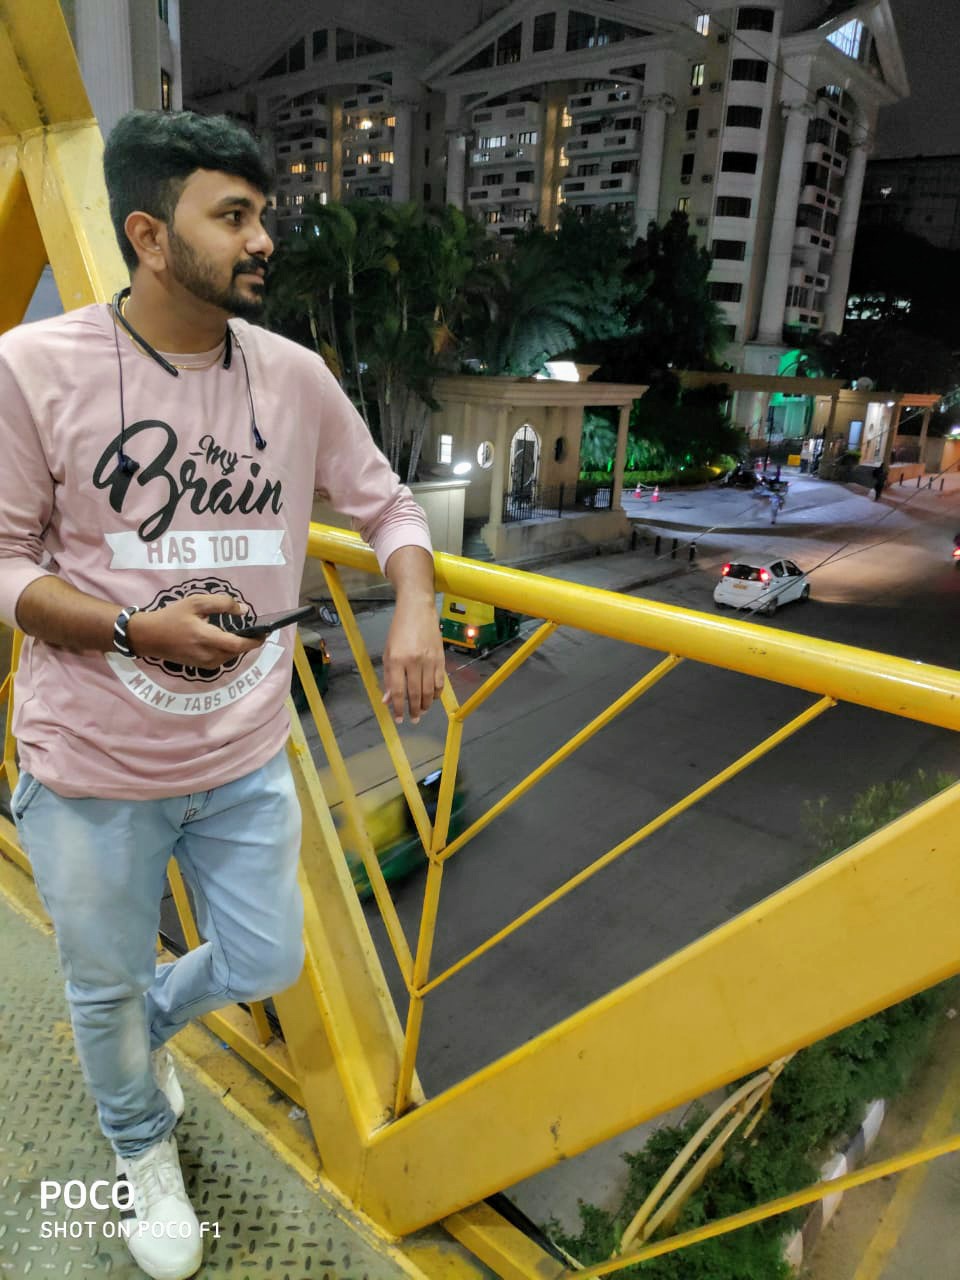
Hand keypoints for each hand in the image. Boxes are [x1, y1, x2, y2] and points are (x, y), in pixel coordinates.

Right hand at [126, 594, 264, 666]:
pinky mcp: (199, 666)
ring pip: (229, 657)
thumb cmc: (172, 616)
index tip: (265, 632)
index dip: (255, 641)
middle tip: (256, 630)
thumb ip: (222, 604)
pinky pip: (221, 660)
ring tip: (243, 633)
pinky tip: (227, 640)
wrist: (148, 636)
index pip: (238, 645)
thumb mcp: (195, 602)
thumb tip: (243, 610)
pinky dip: (228, 651)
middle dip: (248, 643)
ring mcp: (203, 663)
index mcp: (207, 639)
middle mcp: (207, 655)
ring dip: (238, 647)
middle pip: (236, 652)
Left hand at [380, 595, 445, 723]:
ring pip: (429, 690)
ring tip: (422, 712)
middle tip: (413, 719)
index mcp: (397, 660)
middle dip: (414, 710)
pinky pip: (440, 682)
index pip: (398, 691)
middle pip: (415, 694)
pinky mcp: (440, 659)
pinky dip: (437, 694)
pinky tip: (432, 699)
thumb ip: (388, 677)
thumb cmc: (399, 630)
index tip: (398, 719)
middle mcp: (414, 662)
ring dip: (426, 705)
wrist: (417, 610)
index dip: (398, 708)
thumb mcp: (387, 652)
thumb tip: (387, 699)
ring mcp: (429, 661)